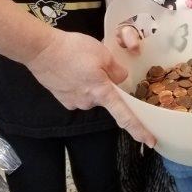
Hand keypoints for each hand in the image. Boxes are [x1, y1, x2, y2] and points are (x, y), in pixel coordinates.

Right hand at [26, 28, 155, 146]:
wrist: (41, 50)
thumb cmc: (73, 50)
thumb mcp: (103, 54)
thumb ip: (116, 70)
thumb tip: (121, 78)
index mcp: (102, 93)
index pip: (125, 116)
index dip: (139, 130)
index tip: (150, 141)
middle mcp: (89, 102)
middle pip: (106, 98)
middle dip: (104, 85)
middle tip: (95, 65)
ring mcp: (73, 102)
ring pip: (91, 94)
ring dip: (90, 82)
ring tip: (81, 63)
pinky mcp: (62, 99)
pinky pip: (77, 93)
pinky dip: (78, 83)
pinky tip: (71, 69)